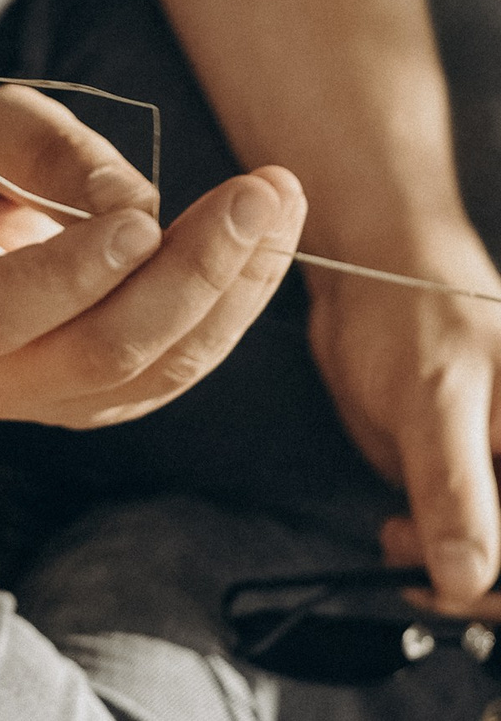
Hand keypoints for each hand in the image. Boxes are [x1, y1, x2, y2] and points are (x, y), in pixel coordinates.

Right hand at [0, 84, 305, 429]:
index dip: (73, 273)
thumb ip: (54, 156)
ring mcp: (51, 403)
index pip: (0, 310)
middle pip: (102, 351)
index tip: (143, 218)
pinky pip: (180, 365)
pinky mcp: (107, 404)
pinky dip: (233, 303)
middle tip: (256, 195)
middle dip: (191, 273)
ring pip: (158, 369)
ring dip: (233, 289)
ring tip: (281, 206)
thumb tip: (146, 208)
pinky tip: (267, 239)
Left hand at [310, 234, 500, 608]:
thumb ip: (455, 490)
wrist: (369, 265)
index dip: (500, 586)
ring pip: (494, 557)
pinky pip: (469, 536)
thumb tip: (468, 578)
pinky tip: (404, 532)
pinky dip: (436, 550)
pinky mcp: (477, 473)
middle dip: (479, 583)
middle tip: (419, 568)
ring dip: (452, 570)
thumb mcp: (433, 402)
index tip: (461, 591)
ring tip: (401, 539)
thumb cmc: (411, 307)